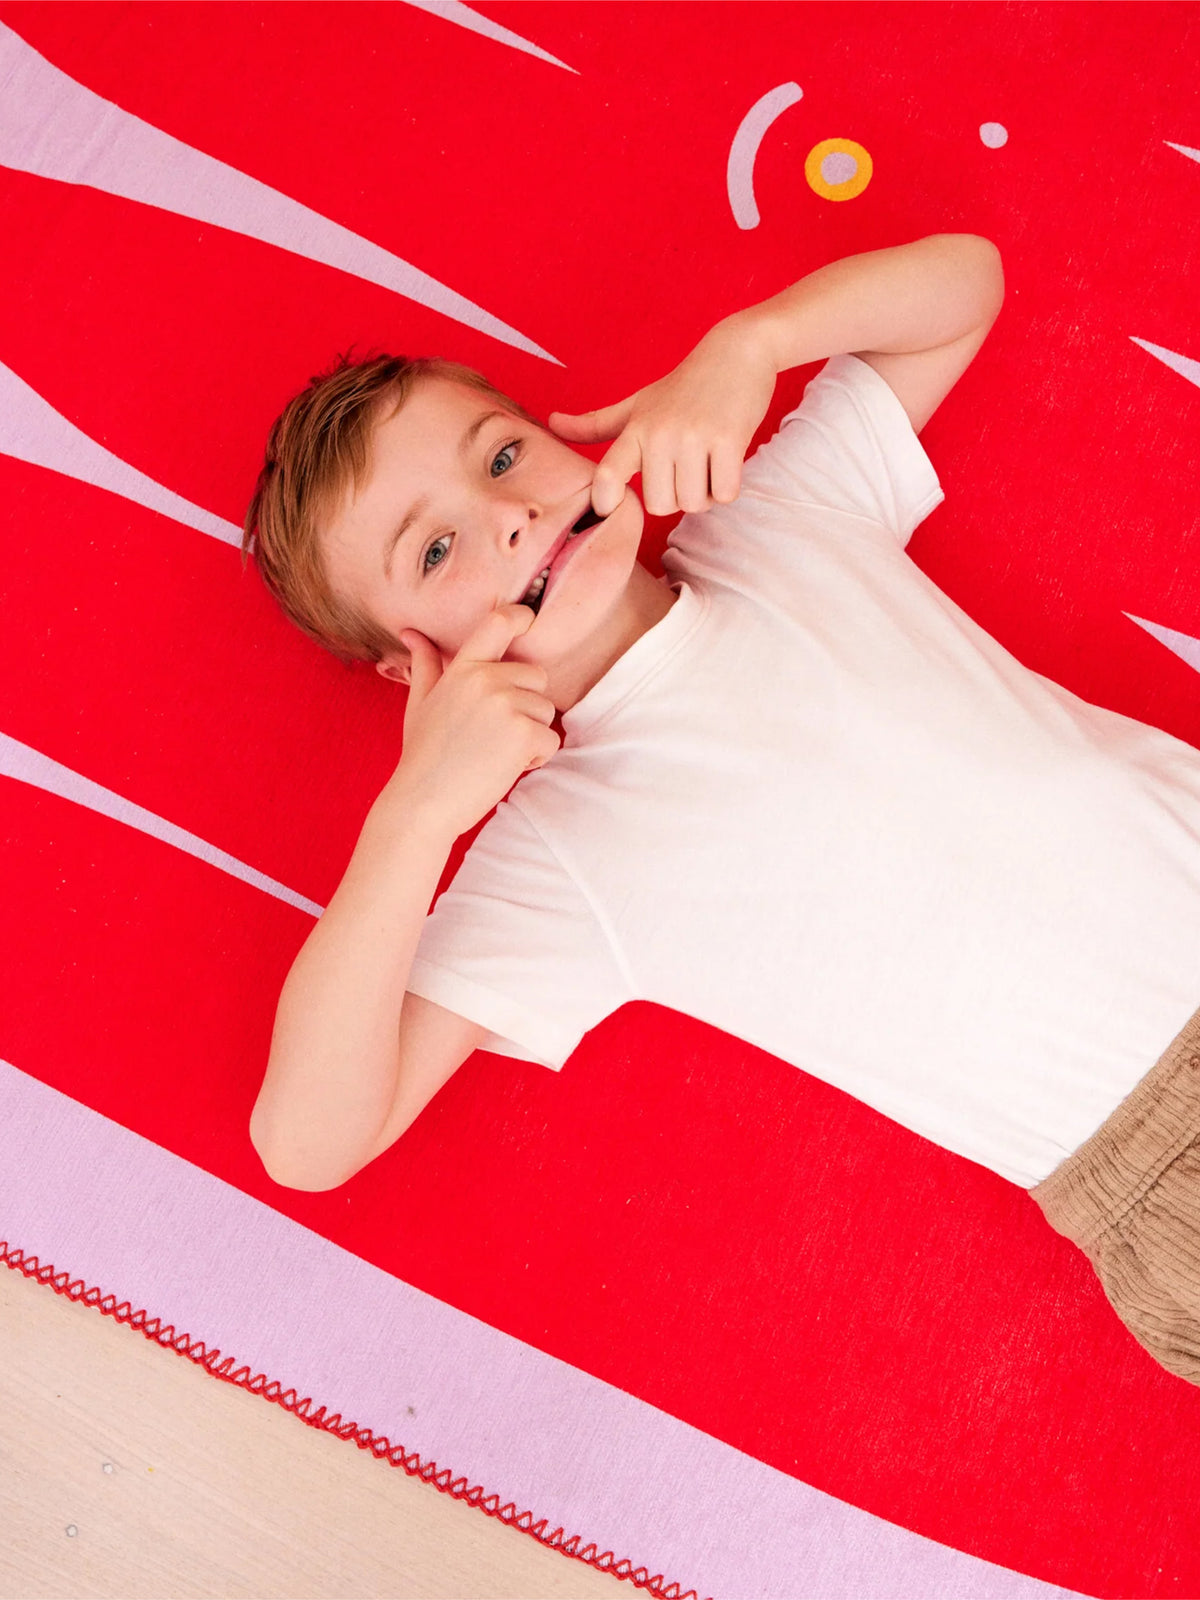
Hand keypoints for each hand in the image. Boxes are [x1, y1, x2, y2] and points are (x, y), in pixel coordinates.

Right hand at [391, 605, 559, 838]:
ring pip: (546, 711)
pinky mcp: (523, 734)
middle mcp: (486, 680)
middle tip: (493, 734)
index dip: (520, 616)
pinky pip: (550, 740)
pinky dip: (535, 758)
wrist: (423, 803)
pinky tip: (505, 767)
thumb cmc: (423, 755)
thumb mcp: (419, 703)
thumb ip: (425, 665)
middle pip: (536, 677)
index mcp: (463, 669)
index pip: (498, 623)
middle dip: (526, 705)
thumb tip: (412, 633)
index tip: (530, 619)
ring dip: (530, 735)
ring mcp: (506, 705)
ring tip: (494, 753)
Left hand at [548, 317, 776, 518]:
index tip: (610, 508)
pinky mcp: (728, 441)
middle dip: (677, 497)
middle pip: (660, 505)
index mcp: (635, 429)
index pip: (607, 474)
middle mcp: (659, 433)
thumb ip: (596, 423)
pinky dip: (727, 488)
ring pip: (693, 504)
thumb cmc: (683, 387)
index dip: (605, 500)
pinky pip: (723, 494)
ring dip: (705, 494)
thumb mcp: (637, 404)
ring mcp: (693, 437)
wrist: (737, 352)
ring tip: (707, 463)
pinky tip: (726, 462)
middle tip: (686, 470)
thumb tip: (551, 423)